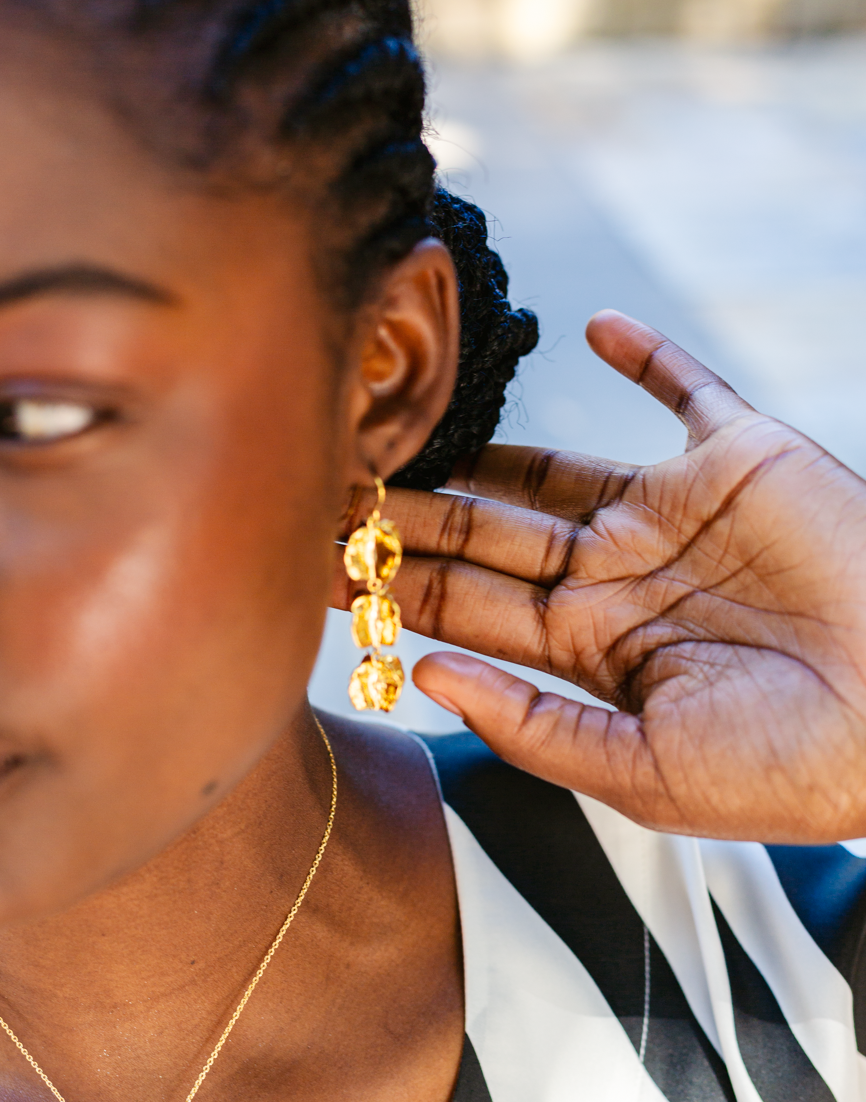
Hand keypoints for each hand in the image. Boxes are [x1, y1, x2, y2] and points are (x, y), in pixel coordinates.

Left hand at [334, 312, 865, 841]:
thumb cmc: (786, 769)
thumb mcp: (640, 773)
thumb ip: (529, 726)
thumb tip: (424, 677)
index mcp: (590, 650)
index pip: (465, 606)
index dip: (391, 581)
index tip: (315, 556)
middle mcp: (617, 575)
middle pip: (487, 532)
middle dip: (410, 509)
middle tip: (326, 473)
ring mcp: (674, 514)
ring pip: (552, 465)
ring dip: (479, 444)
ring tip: (401, 412)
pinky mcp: (741, 461)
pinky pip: (685, 389)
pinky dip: (644, 356)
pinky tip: (587, 328)